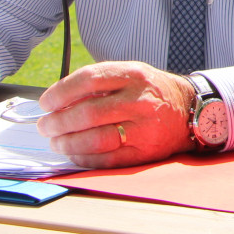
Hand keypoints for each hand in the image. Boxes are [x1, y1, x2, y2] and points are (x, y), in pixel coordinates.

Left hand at [36, 61, 196, 167]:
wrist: (189, 110)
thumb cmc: (151, 92)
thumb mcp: (132, 74)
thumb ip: (100, 82)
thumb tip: (58, 101)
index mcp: (134, 75)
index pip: (88, 79)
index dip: (60, 92)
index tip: (45, 103)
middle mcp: (139, 100)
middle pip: (87, 113)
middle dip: (58, 122)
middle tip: (45, 126)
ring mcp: (143, 128)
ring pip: (94, 139)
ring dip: (66, 142)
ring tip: (56, 141)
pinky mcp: (144, 152)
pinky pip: (105, 160)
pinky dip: (82, 158)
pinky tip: (73, 152)